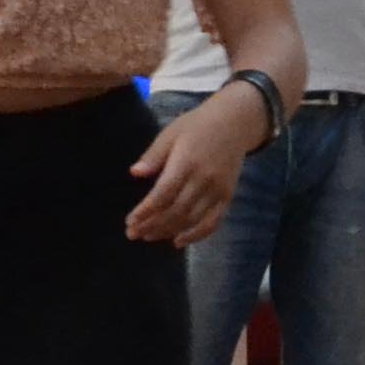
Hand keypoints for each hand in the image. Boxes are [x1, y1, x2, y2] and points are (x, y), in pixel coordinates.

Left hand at [124, 90, 263, 244]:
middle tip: (133, 234)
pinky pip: (213, 222)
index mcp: (186, 162)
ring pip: (192, 219)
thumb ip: (153, 156)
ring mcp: (218, 190)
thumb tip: (134, 173)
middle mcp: (204, 179)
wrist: (234, 123)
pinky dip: (196, 235)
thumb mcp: (170, 133)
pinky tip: (178, 241)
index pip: (163, 193)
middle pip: (176, 211)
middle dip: (152, 225)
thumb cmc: (196, 126)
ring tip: (148, 237)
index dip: (145, 211)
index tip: (129, 221)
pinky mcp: (228, 196)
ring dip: (169, 231)